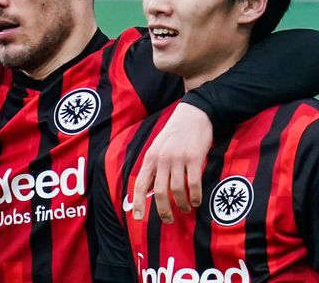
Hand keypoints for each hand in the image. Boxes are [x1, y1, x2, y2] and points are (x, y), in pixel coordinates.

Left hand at [131, 102, 211, 222]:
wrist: (192, 114)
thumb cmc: (175, 134)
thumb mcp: (158, 148)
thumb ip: (154, 167)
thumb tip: (150, 189)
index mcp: (150, 157)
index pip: (141, 183)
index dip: (138, 202)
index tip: (137, 217)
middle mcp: (162, 159)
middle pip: (160, 191)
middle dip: (163, 210)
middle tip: (169, 220)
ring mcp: (178, 158)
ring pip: (177, 189)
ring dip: (182, 204)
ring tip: (185, 209)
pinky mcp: (194, 157)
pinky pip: (193, 182)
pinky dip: (195, 196)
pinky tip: (196, 201)